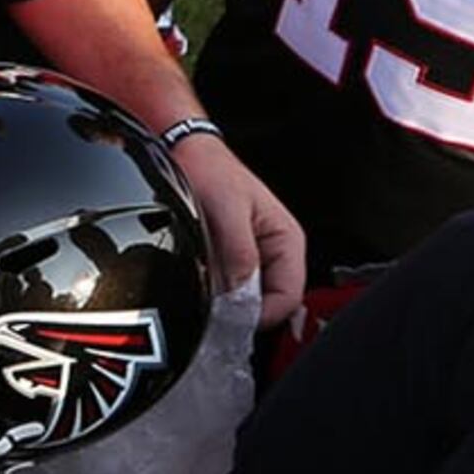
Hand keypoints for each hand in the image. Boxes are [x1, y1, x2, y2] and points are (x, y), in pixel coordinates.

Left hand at [169, 130, 304, 327]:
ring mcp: (252, 259)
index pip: (288, 297)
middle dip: (241, 312)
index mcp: (286, 240)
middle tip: (212, 312)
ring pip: (246, 301)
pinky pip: (228, 290)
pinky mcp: (231, 262)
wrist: (185, 153)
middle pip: (268, 304)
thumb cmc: (210, 170)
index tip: (232, 320)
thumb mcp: (227, 209)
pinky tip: (198, 284)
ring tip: (202, 292)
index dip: (261, 315)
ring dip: (225, 303)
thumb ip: (239, 252)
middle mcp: (274, 253)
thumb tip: (240, 294)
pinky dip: (214, 294)